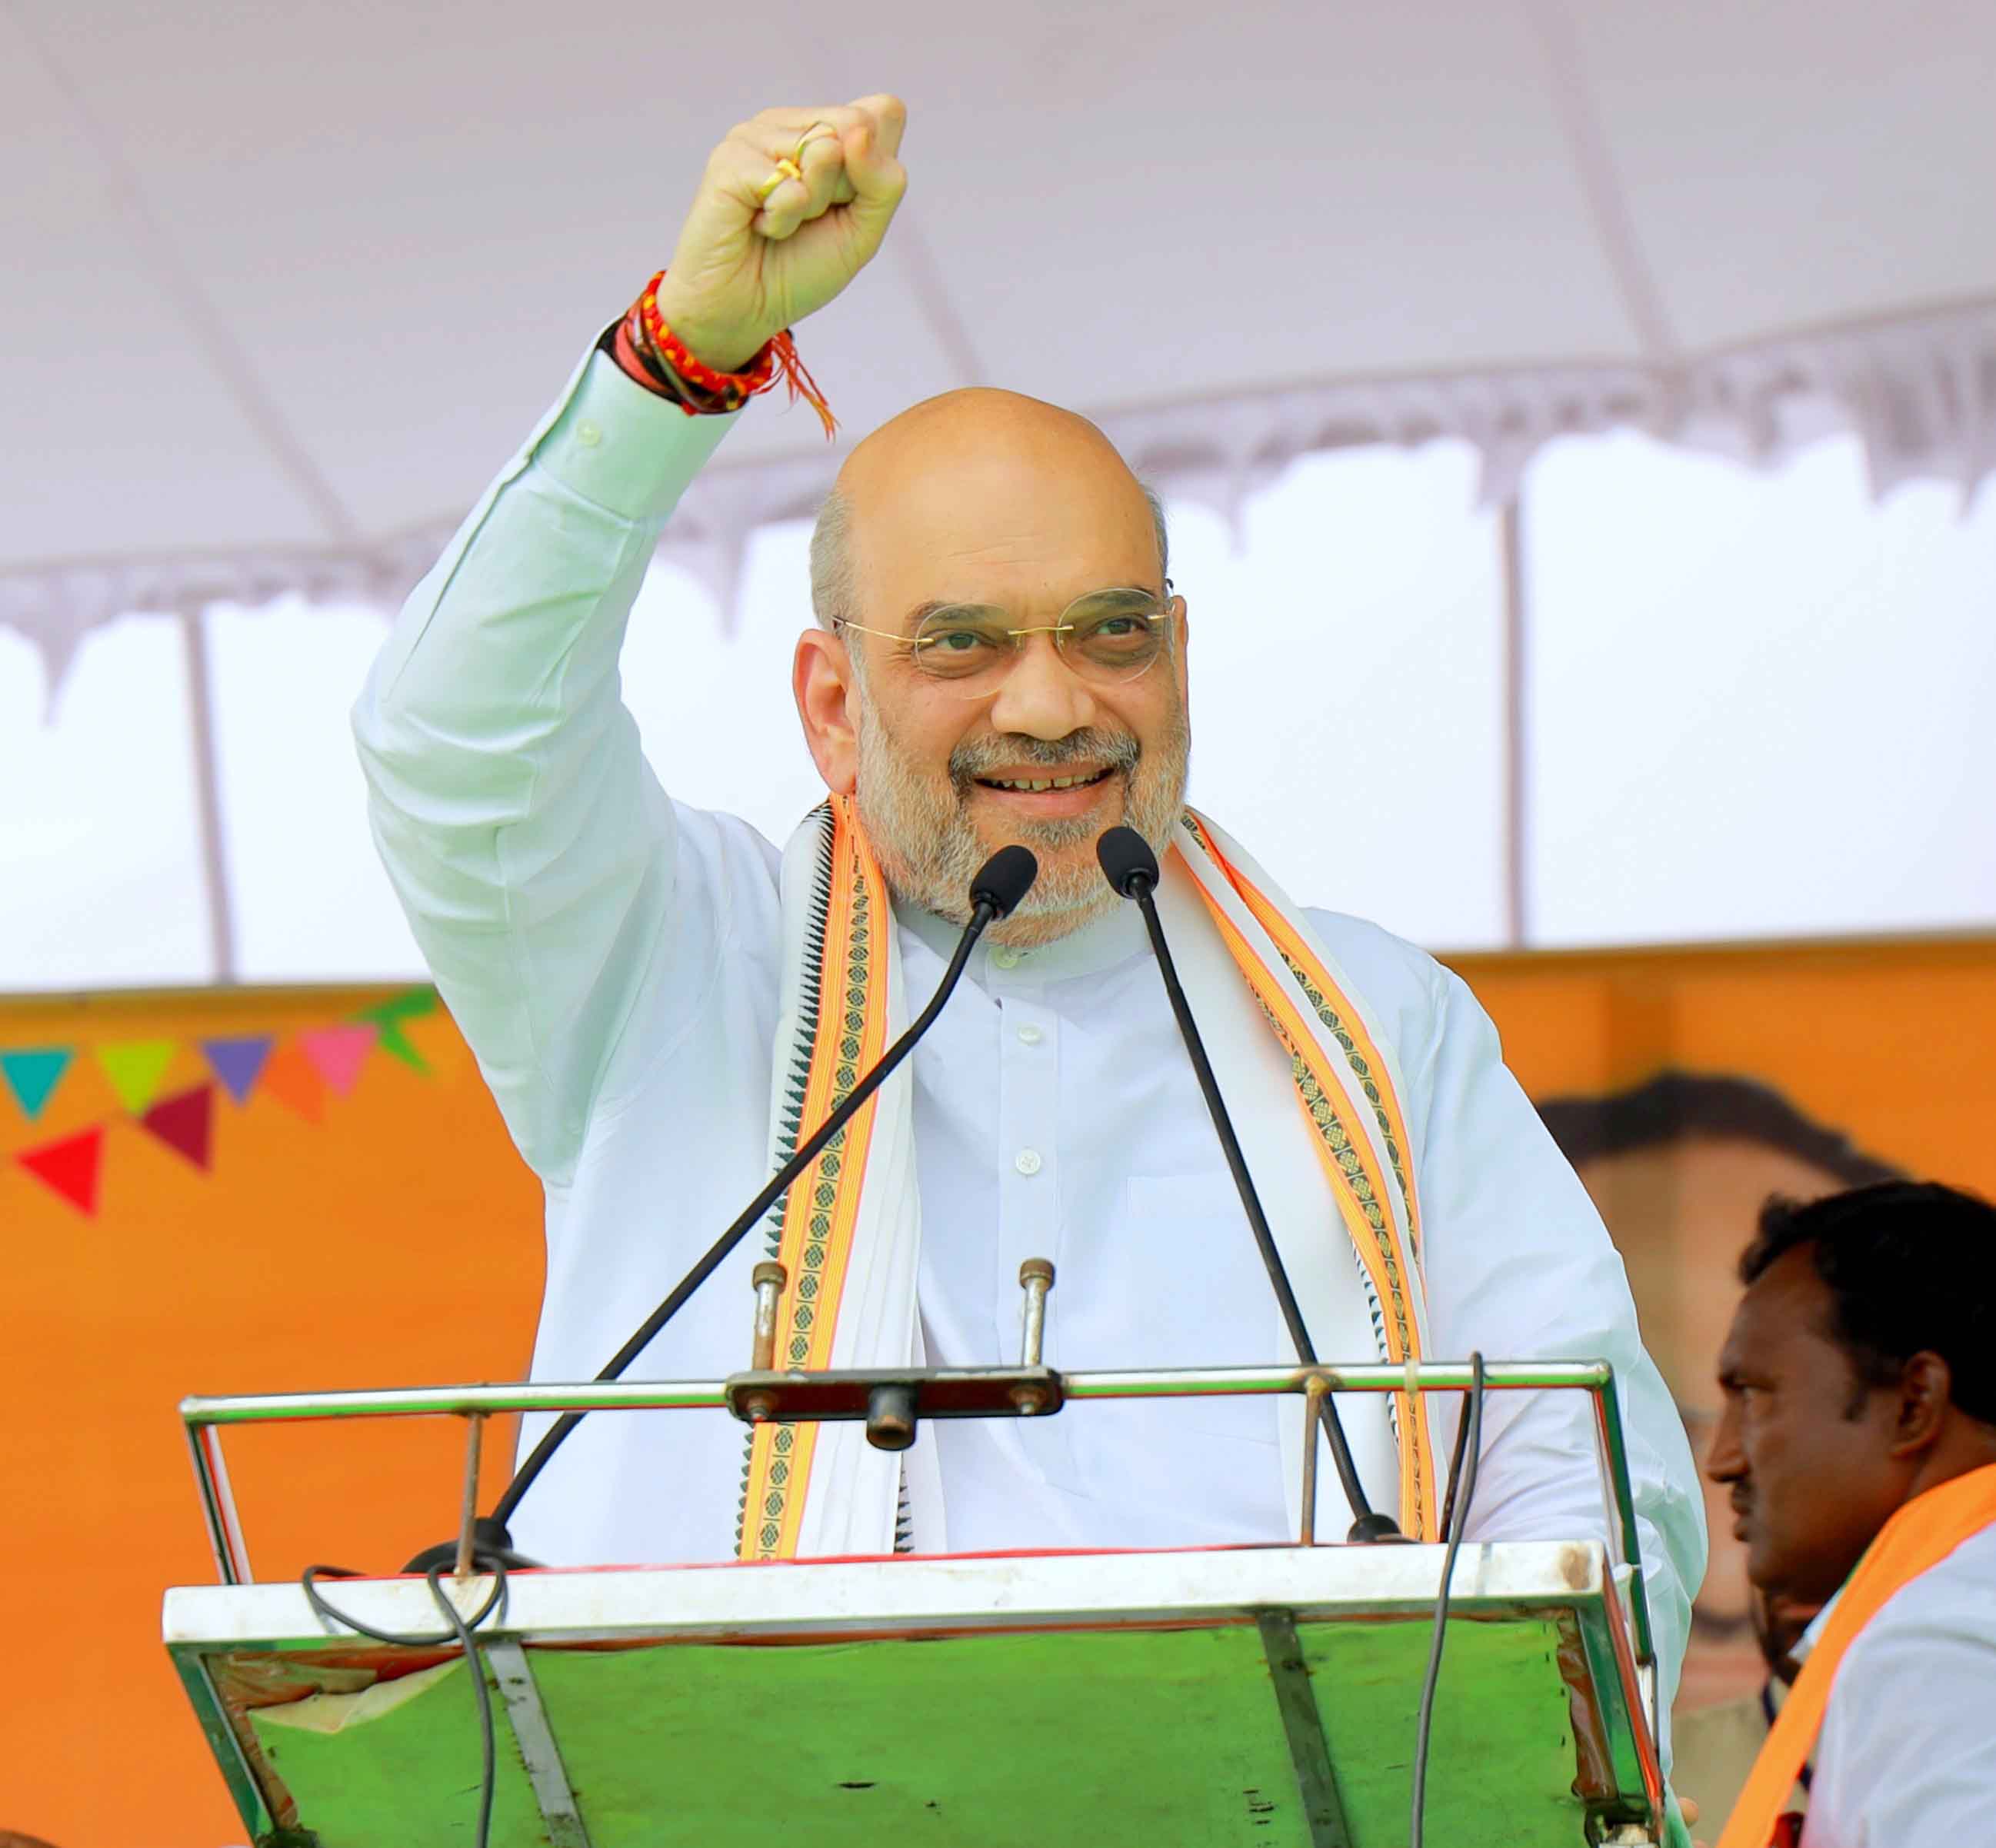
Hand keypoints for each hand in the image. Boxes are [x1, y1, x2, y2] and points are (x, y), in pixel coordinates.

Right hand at [653, 97, 907, 371]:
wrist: (743, 310)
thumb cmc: (800, 268)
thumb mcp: (863, 232)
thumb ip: (884, 182)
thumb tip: (858, 131)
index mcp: (826, 129)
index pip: (884, 114)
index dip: (876, 170)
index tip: (843, 204)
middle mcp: (791, 122)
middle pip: (857, 127)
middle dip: (845, 188)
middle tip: (808, 217)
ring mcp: (757, 134)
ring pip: (824, 152)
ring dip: (811, 207)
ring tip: (779, 223)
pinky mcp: (730, 158)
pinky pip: (789, 187)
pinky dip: (782, 222)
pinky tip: (757, 226)